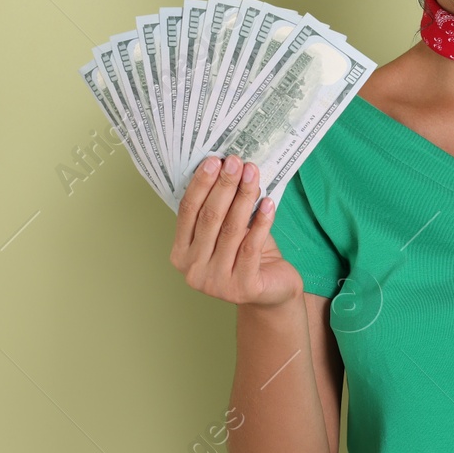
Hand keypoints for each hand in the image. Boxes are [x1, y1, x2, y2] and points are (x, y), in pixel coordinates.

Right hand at [170, 154, 300, 306]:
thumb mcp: (227, 232)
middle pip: (209, 218)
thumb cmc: (247, 255)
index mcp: (181, 254)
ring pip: (231, 230)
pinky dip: (261, 222)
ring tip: (253, 174)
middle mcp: (193, 270)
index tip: (213, 161)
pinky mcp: (242, 288)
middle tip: (235, 162)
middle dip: (223, 186)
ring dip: (244, 197)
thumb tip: (226, 168)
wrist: (272, 291)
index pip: (187, 212)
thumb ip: (220, 210)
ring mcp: (216, 282)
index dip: (200, 185)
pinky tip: (269, 203)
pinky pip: (251, 246)